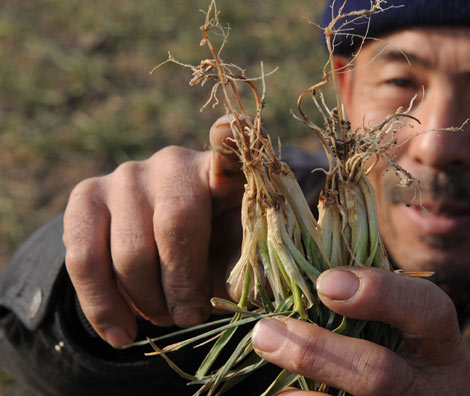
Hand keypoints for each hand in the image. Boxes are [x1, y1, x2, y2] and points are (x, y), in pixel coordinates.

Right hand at [63, 115, 244, 347]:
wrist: (158, 252)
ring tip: (164, 320)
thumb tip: (252, 296)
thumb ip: (246, 274)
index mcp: (222, 172)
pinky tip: (122, 335)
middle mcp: (174, 162)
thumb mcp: (235, 261)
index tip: (228, 128)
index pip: (228, 146)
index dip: (228, 139)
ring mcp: (126, 175)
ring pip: (129, 252)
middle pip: (176, 224)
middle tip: (190, 317)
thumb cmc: (211, 251)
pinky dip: (103, 308)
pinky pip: (83, 259)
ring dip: (149, 302)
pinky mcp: (86, 196)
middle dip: (183, 284)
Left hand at [251, 267, 469, 394]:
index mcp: (440, 344)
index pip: (428, 310)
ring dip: (300, 378)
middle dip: (317, 351)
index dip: (380, 293)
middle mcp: (430, 387)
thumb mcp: (397, 320)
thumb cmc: (393, 345)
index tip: (325, 283)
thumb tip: (298, 268)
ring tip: (264, 353)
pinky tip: (281, 390)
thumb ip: (362, 295)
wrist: (404, 395)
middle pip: (378, 374)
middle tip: (268, 330)